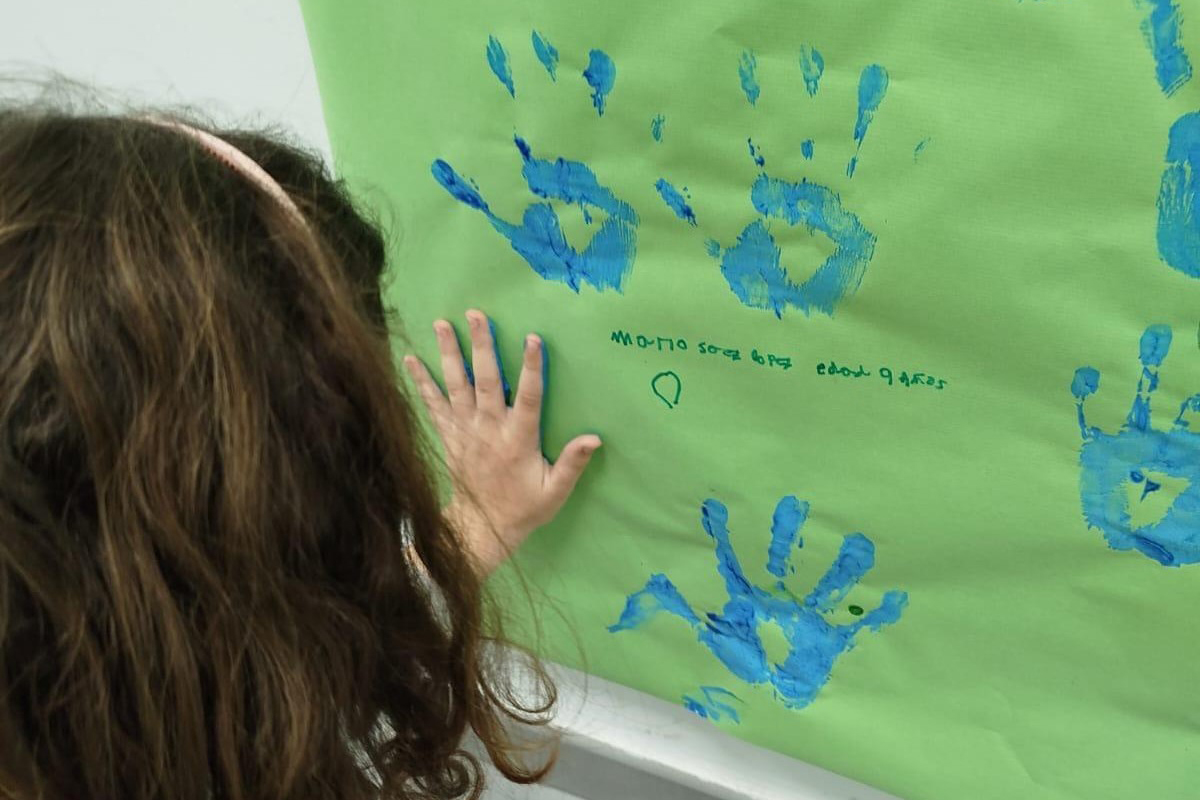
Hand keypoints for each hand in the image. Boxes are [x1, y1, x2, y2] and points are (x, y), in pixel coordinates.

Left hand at [403, 310, 601, 573]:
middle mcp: (490, 429)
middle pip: (487, 380)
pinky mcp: (449, 436)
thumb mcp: (554, 491)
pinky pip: (432, 405)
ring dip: (450, 353)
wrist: (480, 528)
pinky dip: (421, 382)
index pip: (529, 397)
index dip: (531, 368)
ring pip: (457, 385)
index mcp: (519, 440)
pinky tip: (410, 359)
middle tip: (476, 314)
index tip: (532, 338)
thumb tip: (595, 438)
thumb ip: (573, 463)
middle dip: (482, 346)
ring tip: (441, 323)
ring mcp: (465, 431)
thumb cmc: (523, 508)